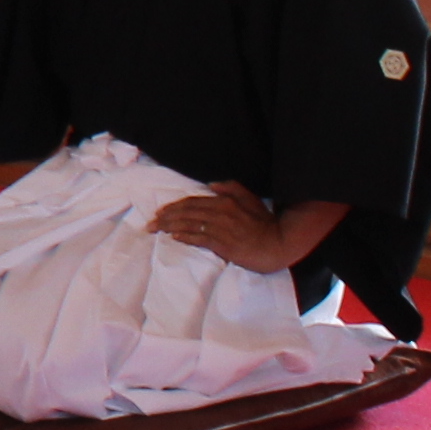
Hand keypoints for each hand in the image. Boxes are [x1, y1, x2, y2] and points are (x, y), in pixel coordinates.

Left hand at [148, 183, 297, 269]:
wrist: (278, 244)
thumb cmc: (265, 224)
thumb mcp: (251, 200)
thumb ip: (232, 188)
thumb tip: (212, 185)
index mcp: (225, 201)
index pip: (193, 202)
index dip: (175, 206)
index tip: (161, 211)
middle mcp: (221, 212)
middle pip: (187, 212)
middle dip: (167, 216)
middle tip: (152, 221)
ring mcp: (222, 228)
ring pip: (189, 224)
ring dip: (170, 226)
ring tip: (156, 229)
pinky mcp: (224, 244)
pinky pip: (199, 238)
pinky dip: (185, 236)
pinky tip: (174, 237)